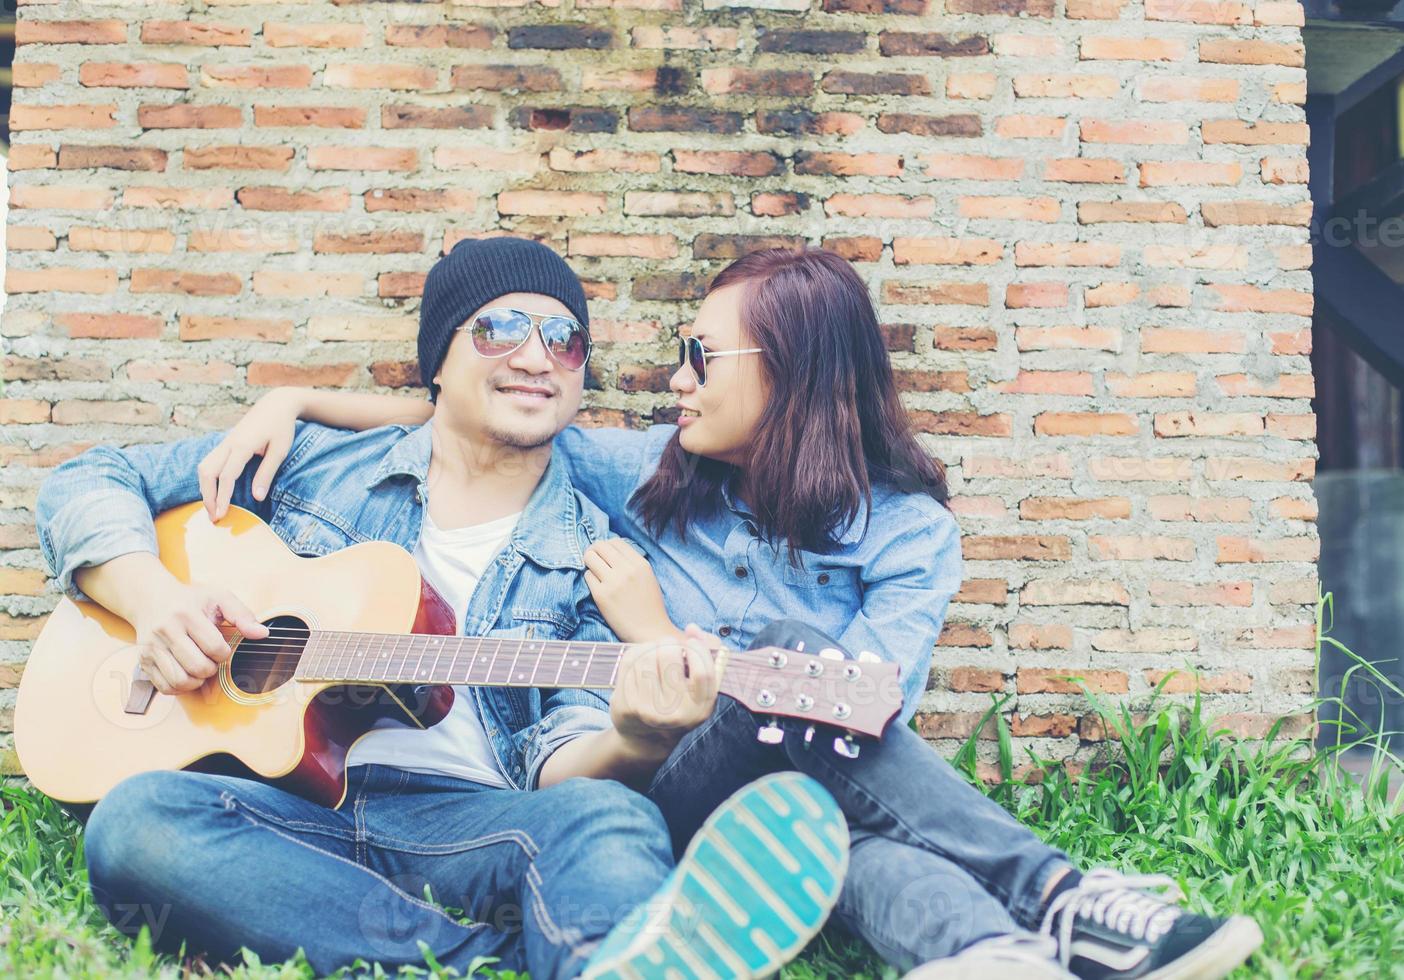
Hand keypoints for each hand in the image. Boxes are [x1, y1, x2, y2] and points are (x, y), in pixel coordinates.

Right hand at [131, 581, 268, 694]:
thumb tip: (263, 634)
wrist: (151, 598)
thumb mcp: (219, 598)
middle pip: (198, 667)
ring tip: (200, 668)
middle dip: (212, 669)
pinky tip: (186, 674)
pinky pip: (165, 687)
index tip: (222, 648)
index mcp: (186, 614)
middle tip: (211, 660)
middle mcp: (165, 631)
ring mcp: (151, 647)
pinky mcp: (143, 660)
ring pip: (180, 680)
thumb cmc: (190, 600)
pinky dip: (181, 687)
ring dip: (197, 681)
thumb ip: (242, 615)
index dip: (224, 653)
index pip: (214, 647)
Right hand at [198, 387, 305, 522]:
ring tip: (212, 508)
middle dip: (207, 496)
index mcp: (242, 446)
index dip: (222, 497)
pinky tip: (213, 492)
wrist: (276, 404)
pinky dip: (207, 479)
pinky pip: (209, 462)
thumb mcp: (279, 451)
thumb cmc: (281, 427)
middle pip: (207, 472)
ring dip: (204, 488)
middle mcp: (228, 444)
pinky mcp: (225, 443)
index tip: (222, 515)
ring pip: (204, 467)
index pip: (226, 476)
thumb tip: (257, 498)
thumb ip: (267, 473)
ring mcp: (224, 443)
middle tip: (214, 517)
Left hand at [583, 538, 674, 642]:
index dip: (607, 546)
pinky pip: (587, 576)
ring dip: (589, 562)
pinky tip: (598, 586)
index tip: (605, 555)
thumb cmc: (649, 606)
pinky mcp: (601, 596)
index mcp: (640, 564)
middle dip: (594, 550)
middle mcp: (627, 570)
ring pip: (590, 557)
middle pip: (600, 546)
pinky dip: (590, 578)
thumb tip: (610, 549)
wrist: (650, 632)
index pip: (615, 541)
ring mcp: (613, 582)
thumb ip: (632, 563)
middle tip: (594, 559)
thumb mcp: (648, 577)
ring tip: (594, 571)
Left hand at [610, 625, 720, 758]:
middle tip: (669, 647)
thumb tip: (692, 628)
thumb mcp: (698, 689)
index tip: (692, 643)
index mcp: (699, 710)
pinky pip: (630, 662)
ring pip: (648, 655)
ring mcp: (648, 711)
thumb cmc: (677, 705)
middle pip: (670, 657)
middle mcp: (675, 714)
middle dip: (670, 644)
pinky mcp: (627, 705)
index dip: (698, 650)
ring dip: (652, 648)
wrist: (645, 739)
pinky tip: (641, 664)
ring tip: (655, 656)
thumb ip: (702, 657)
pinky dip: (636, 654)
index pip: (703, 673)